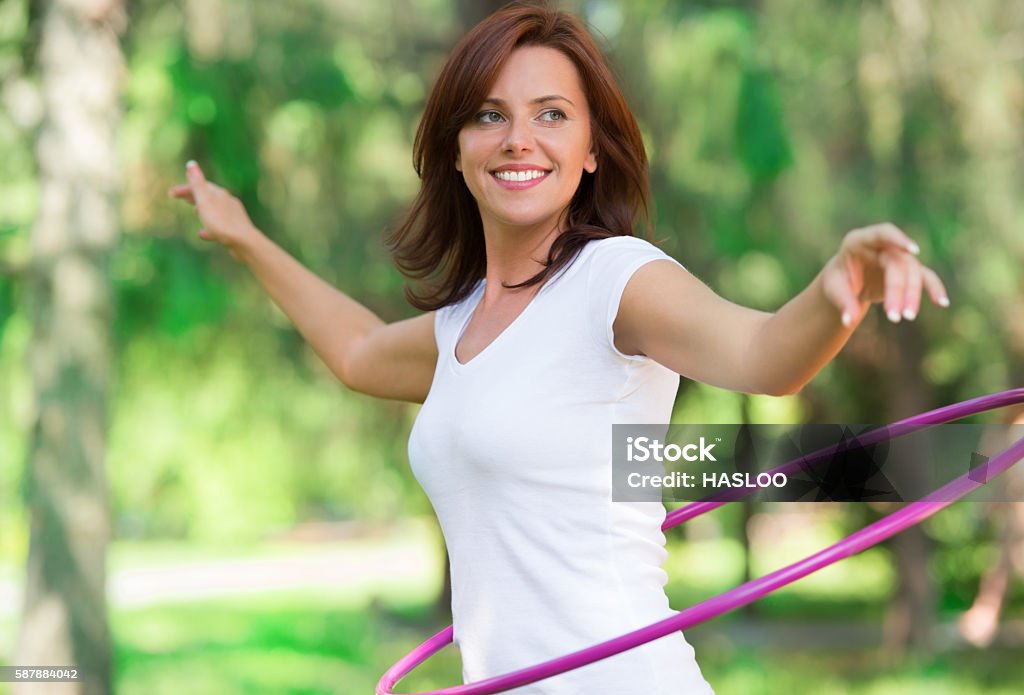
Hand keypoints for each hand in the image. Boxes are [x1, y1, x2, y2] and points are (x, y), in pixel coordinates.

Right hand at [168, 161, 257, 259]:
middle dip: (195, 195)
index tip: (171, 193)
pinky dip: (209, 227)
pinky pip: (219, 226)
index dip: (185, 188)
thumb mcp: (205, 202)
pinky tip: (202, 234)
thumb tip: (191, 164)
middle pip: (209, 196)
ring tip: (195, 211)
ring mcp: (232, 216)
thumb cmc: (221, 221)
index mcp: (219, 194)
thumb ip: (197, 184)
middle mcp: (227, 202)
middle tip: (183, 197)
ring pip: (215, 210)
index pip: (200, 186)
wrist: (244, 242)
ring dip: (204, 209)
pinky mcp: (235, 230)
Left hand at [821, 222, 949, 326]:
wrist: (846, 282)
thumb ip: (842, 302)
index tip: (912, 250)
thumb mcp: (833, 289)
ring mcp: (897, 257)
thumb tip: (849, 321)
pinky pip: (925, 277)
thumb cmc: (838, 281)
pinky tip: (942, 303)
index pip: (881, 233)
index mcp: (858, 241)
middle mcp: (881, 246)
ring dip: (912, 295)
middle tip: (894, 317)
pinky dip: (934, 289)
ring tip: (907, 317)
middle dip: (897, 290)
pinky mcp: (908, 271)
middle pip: (897, 263)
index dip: (897, 239)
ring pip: (912, 272)